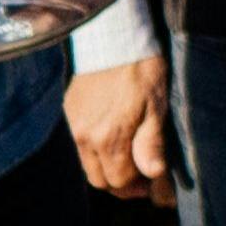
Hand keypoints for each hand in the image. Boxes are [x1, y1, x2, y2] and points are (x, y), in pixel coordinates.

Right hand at [64, 62, 170, 199]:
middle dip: (121, 184)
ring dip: (107, 169)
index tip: (152, 182)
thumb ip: (151, 143)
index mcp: (108, 138)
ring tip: (129, 160)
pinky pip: (80, 147)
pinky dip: (95, 152)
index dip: (137, 186)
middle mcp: (85, 138)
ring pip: (87, 165)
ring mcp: (73, 126)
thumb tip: (154, 174)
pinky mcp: (69, 114)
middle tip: (142, 178)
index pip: (119, 181)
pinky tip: (112, 141)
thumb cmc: (142, 71)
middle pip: (99, 179)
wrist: (114, 38)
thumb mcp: (157, 106)